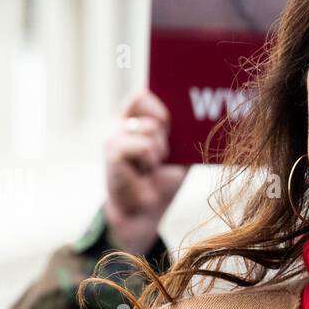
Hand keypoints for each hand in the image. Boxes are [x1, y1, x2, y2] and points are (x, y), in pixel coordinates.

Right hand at [103, 90, 189, 254]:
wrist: (145, 212)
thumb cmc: (161, 182)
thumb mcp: (178, 153)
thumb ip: (181, 132)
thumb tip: (195, 115)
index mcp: (134, 121)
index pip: (142, 96)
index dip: (159, 106)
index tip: (168, 126)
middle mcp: (121, 124)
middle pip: (153, 114)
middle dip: (165, 138)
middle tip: (159, 158)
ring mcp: (114, 136)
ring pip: (150, 129)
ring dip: (159, 151)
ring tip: (150, 167)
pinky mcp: (112, 151)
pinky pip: (144, 146)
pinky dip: (150, 160)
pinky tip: (143, 173)